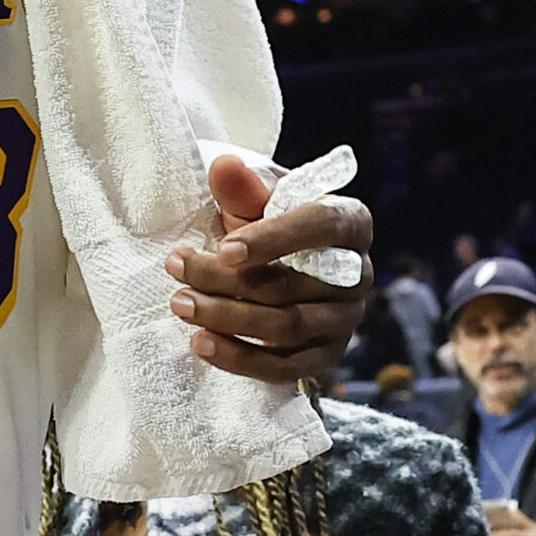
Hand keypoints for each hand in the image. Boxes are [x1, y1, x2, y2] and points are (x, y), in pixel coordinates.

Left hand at [164, 153, 372, 383]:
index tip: (223, 248)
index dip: (273, 238)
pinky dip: (240, 359)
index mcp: (351, 222)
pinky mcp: (326, 355)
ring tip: (180, 303)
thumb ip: (242, 185)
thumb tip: (224, 167)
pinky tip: (201, 343)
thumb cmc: (268, 220)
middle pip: (292, 284)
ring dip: (227, 318)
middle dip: (226, 279)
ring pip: (286, 327)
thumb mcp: (257, 198)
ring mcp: (346, 320)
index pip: (321, 226)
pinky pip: (286, 368)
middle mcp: (359, 274)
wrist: (277, 258)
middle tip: (176, 268)